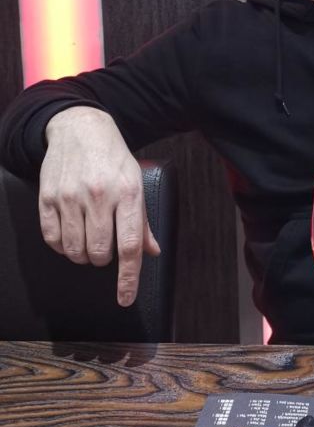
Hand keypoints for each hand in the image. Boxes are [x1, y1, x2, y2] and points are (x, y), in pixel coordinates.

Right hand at [39, 107, 159, 305]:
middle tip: (105, 244)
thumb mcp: (136, 183)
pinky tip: (70, 233)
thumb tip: (152, 252)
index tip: (126, 298)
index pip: (129, 246)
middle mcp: (99, 195)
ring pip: (74, 250)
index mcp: (127, 193)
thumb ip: (142, 221)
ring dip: (82, 254)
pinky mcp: (48, 197)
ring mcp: (70, 196)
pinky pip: (52, 239)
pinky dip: (61, 245)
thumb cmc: (113, 159)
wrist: (80, 128)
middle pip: (99, 253)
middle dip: (102, 258)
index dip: (128, 278)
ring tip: (88, 236)